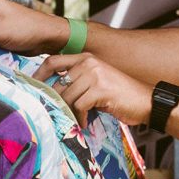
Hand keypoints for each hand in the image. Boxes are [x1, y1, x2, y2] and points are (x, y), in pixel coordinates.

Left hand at [33, 53, 151, 127]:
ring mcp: (95, 74)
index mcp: (86, 58)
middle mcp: (89, 62)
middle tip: (55, 114)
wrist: (147, 101)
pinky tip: (86, 121)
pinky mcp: (101, 89)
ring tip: (76, 120)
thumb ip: (77, 82)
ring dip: (69, 112)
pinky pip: (79, 106)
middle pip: (57, 83)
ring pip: (67, 97)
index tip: (32, 88)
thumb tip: (51, 94)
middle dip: (54, 102)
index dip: (38, 74)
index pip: (52, 61)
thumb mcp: (97, 82)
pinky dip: (81, 117)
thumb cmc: (120, 95)